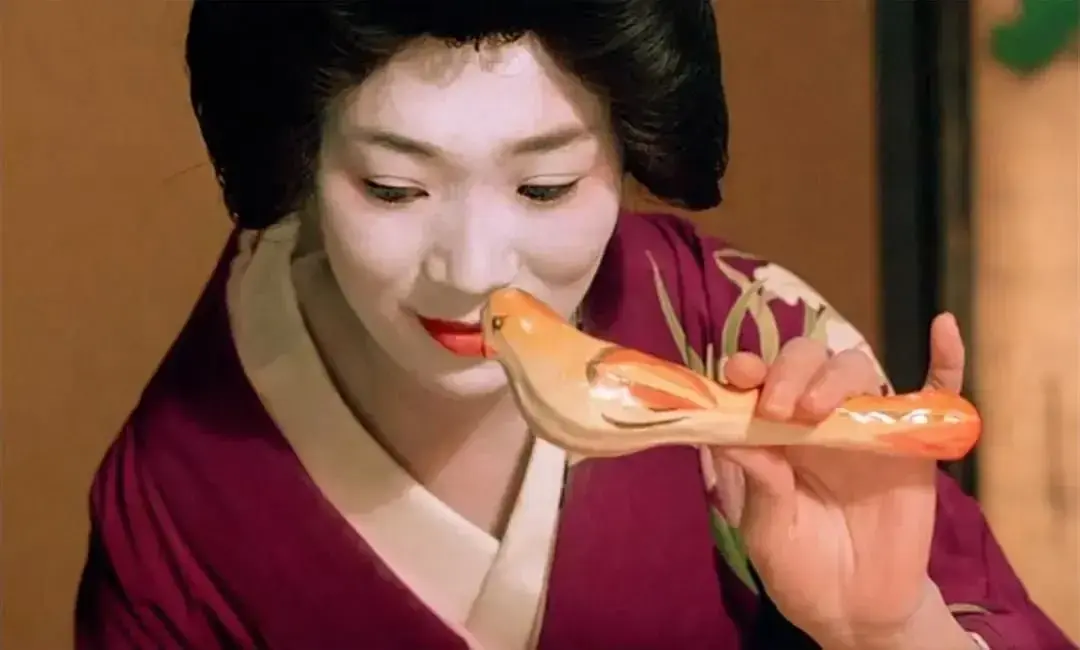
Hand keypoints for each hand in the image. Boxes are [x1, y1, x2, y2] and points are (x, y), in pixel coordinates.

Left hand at [711, 314, 972, 648]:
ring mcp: (867, 426)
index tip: (737, 374)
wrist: (853, 609)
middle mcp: (817, 417)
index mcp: (773, 430)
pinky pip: (936, 393)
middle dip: (790, 370)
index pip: (761, 379)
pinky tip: (944, 327)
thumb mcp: (768, 530)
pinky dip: (945, 359)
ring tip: (814, 409)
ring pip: (857, 370)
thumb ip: (759, 483)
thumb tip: (726, 437)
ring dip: (835, 376)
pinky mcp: (914, 445)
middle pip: (809, 361)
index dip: (750, 368)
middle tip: (778, 408)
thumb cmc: (799, 565)